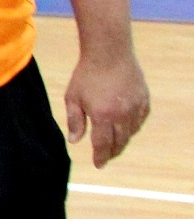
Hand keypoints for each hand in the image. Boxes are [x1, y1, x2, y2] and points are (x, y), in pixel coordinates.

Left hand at [65, 45, 149, 167]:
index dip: (100, 157)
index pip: (103, 144)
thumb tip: (75, 142)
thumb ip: (75, 121)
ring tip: (114, 143)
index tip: (98, 165)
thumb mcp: (73, 97)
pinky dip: (132, 127)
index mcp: (102, 116)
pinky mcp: (144, 100)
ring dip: (123, 140)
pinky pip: (140, 120)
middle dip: (112, 152)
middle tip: (106, 157)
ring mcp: (135, 107)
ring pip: (131, 132)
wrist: (109, 53)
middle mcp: (122, 114)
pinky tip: (125, 128)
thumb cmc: (86, 75)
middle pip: (119, 142)